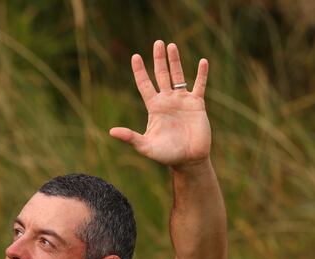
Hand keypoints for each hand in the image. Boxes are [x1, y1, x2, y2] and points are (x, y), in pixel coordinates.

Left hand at [109, 41, 210, 170]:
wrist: (188, 160)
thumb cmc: (166, 155)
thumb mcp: (145, 146)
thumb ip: (130, 137)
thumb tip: (111, 132)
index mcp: (154, 107)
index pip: (145, 85)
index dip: (140, 71)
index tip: (135, 56)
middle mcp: (167, 101)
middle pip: (161, 75)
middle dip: (159, 59)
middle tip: (157, 42)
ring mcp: (182, 101)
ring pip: (178, 76)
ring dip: (175, 61)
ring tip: (172, 45)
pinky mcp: (197, 104)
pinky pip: (199, 86)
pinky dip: (202, 74)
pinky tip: (203, 62)